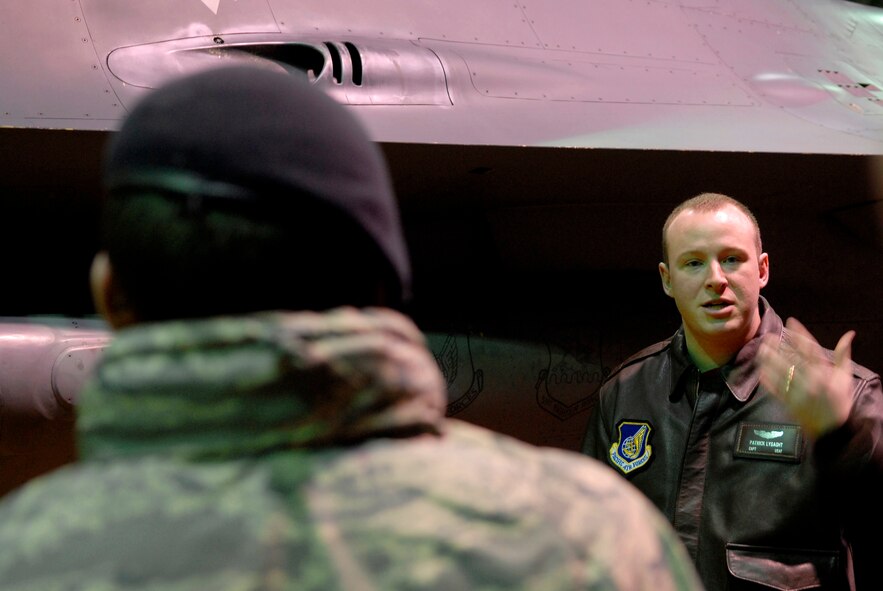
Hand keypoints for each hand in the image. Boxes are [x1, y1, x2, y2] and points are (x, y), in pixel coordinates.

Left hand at [757, 317, 854, 437]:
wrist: (833, 429)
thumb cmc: (840, 401)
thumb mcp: (844, 378)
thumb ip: (844, 355)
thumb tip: (849, 334)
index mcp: (824, 373)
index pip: (810, 348)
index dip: (800, 333)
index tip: (791, 321)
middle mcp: (809, 381)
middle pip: (789, 359)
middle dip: (777, 346)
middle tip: (766, 335)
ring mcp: (797, 393)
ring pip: (779, 373)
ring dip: (768, 360)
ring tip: (760, 349)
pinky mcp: (788, 403)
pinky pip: (774, 389)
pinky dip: (766, 379)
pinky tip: (760, 369)